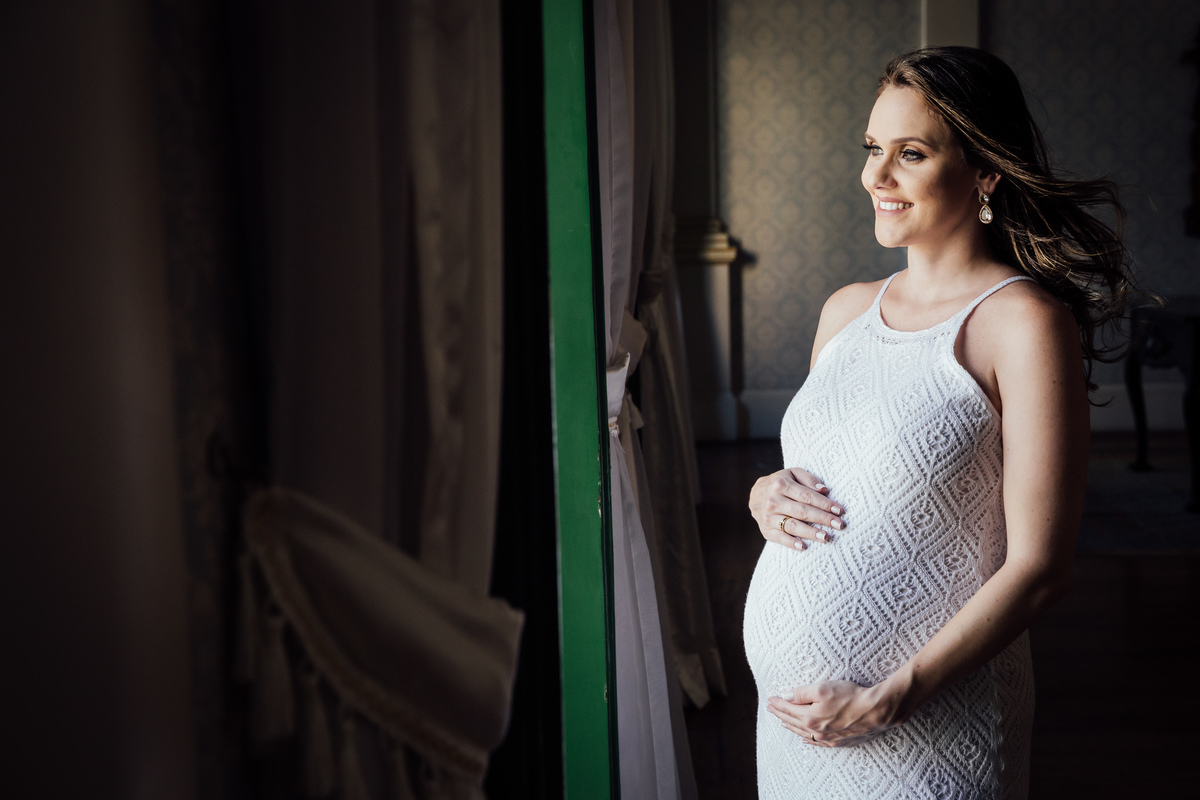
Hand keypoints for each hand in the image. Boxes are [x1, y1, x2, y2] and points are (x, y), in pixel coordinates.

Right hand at [748, 468, 844, 550]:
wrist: (755, 494)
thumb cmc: (779, 483)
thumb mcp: (792, 474)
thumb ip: (808, 479)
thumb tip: (824, 490)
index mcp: (780, 485)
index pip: (807, 496)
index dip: (824, 504)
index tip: (839, 511)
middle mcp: (772, 501)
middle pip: (802, 511)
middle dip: (822, 519)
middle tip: (839, 525)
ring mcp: (767, 517)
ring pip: (792, 526)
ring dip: (810, 533)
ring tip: (826, 537)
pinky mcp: (765, 530)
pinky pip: (779, 538)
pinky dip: (791, 543)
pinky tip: (803, 547)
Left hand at [766, 680, 899, 746]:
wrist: (874, 711)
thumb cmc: (849, 696)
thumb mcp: (822, 688)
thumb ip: (802, 692)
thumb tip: (787, 696)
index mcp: (810, 718)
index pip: (788, 709)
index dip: (778, 703)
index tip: (770, 698)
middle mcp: (816, 732)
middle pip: (793, 722)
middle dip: (780, 714)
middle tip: (771, 708)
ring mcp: (827, 739)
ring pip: (803, 733)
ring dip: (791, 726)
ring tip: (782, 722)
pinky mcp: (838, 742)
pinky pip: (816, 743)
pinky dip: (807, 738)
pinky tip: (803, 738)